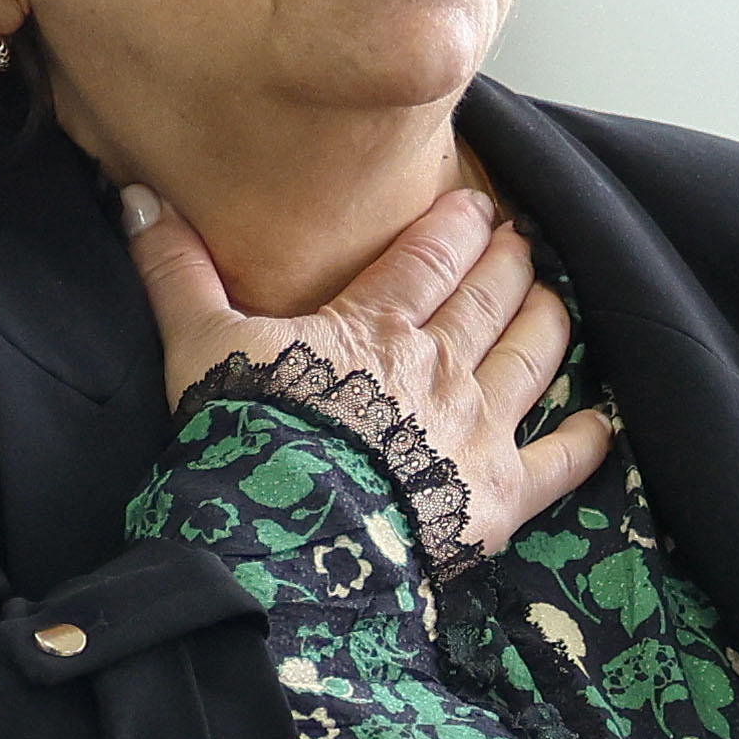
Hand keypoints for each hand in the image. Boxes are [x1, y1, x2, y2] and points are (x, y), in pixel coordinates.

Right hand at [128, 179, 613, 555]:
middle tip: (522, 242)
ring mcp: (478, 429)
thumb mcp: (199, 344)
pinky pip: (563, 461)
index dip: (460, 224)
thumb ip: (176, 271)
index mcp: (376, 323)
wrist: (290, 538)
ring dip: (548, 323)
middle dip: (511, 262)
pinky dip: (586, 440)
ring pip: (535, 357)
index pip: (433, 254)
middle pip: (492, 297)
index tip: (479, 205)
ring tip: (554, 302)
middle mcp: (441, 366)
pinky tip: (599, 423)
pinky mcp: (501, 496)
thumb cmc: (245, 438)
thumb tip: (138, 200)